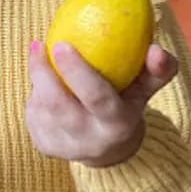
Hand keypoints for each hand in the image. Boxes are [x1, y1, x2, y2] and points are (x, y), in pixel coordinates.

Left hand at [26, 41, 177, 166]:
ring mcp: (65, 147)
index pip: (96, 97)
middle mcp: (90, 141)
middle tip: (38, 44)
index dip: (77, 71)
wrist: (109, 148)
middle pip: (59, 105)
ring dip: (38, 78)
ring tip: (39, 53)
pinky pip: (32, 113)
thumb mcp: (145, 88)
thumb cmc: (128, 102)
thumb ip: (157, 69)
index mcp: (118, 125)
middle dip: (43, 72)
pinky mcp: (45, 147)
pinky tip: (41, 79)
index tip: (62, 43)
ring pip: (41, 108)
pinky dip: (35, 92)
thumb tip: (156, 49)